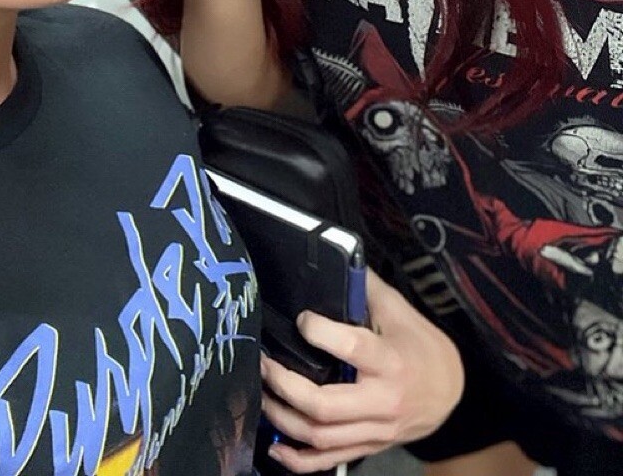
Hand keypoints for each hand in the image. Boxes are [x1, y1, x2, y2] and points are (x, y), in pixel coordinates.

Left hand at [260, 271, 463, 471]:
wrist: (451, 390)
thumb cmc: (420, 344)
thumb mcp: (399, 310)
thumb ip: (366, 287)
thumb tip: (337, 256)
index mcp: (390, 361)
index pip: (351, 347)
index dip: (319, 332)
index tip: (301, 318)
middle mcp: (381, 401)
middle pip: (325, 405)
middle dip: (285, 386)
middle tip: (263, 363)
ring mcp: (374, 430)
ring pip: (321, 436)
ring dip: (283, 418)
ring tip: (261, 393)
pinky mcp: (368, 447)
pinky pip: (329, 461)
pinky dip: (298, 460)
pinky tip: (274, 446)